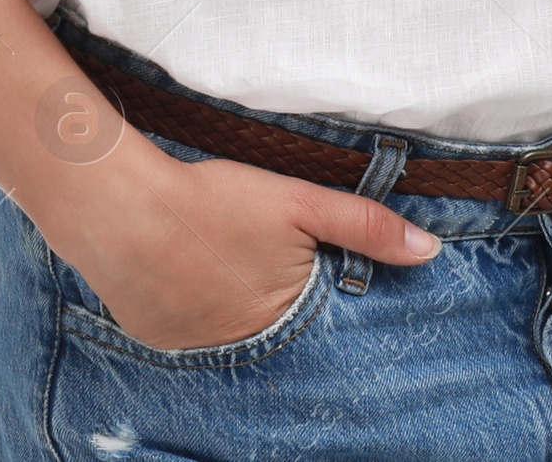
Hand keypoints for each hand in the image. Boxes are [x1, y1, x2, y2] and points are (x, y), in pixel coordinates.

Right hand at [41, 144, 441, 349]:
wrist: (122, 209)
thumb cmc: (215, 201)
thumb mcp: (298, 202)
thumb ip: (364, 225)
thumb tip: (428, 251)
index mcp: (283, 317)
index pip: (319, 325)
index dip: (319, 299)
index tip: (309, 274)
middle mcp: (242, 347)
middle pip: (275, 328)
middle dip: (275, 301)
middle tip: (255, 262)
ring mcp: (195, 349)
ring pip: (230, 330)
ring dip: (232, 304)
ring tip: (221, 262)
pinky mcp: (157, 338)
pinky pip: (188, 330)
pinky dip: (194, 306)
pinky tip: (187, 270)